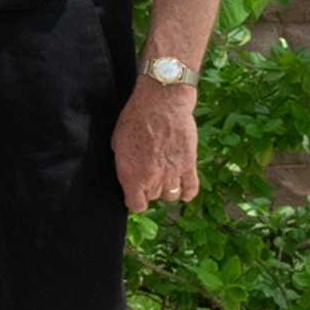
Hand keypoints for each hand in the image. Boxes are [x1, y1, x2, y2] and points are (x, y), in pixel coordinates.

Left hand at [115, 81, 200, 212]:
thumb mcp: (118, 142)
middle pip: (153, 197)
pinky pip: (191, 189)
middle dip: (149, 189)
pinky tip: (184, 190)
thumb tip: (129, 176)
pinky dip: (188, 192)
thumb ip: (124, 164)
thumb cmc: (135, 119)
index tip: (135, 195)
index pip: (136, 205)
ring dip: (167, 189)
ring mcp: (173, 173)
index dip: (135, 201)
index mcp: (132, 174)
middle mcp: (153, 178)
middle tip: (148, 175)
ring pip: (171, 195)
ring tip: (164, 178)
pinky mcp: (189, 165)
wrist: (161, 104)